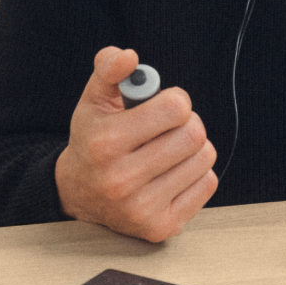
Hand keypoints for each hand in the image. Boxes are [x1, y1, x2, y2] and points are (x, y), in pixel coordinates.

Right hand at [54, 46, 217, 241]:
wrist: (78, 194)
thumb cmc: (92, 140)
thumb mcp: (93, 100)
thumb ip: (109, 68)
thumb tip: (129, 57)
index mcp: (104, 143)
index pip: (176, 108)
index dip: (175, 100)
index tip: (164, 105)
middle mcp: (121, 180)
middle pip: (194, 135)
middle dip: (186, 123)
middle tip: (168, 127)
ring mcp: (141, 208)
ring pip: (204, 158)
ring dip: (192, 148)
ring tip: (168, 149)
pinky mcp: (160, 227)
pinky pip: (207, 184)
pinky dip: (196, 173)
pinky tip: (171, 171)